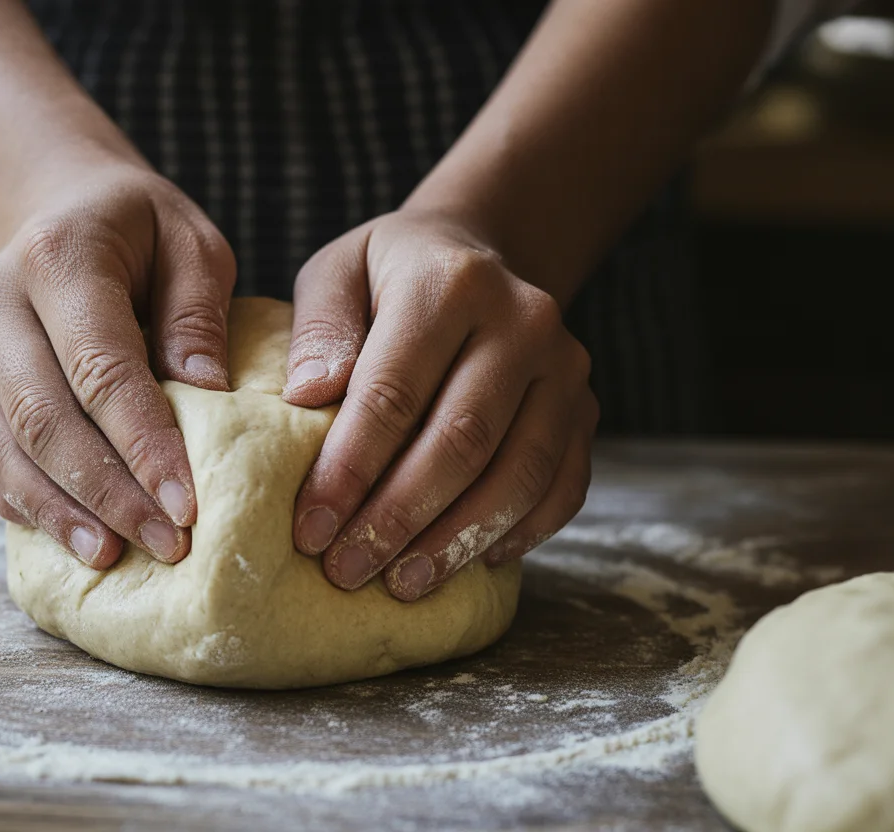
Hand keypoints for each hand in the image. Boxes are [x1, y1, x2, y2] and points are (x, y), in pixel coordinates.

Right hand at [0, 164, 235, 568]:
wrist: (58, 211)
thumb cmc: (140, 232)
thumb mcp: (192, 244)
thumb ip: (198, 312)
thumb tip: (209, 395)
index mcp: (57, 257)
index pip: (100, 368)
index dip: (143, 443)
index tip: (188, 504)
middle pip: (41, 417)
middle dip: (106, 491)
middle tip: (165, 544)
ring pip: (0, 448)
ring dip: (57, 510)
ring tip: (112, 556)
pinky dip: (22, 503)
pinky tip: (69, 536)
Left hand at [282, 208, 597, 599]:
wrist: (479, 252)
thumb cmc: (389, 276)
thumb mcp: (336, 274)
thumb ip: (319, 330)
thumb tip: (307, 398)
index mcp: (451, 284)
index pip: (394, 392)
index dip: (350, 469)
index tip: (310, 529)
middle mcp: (523, 321)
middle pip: (462, 441)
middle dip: (399, 517)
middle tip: (347, 570)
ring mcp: (566, 368)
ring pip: (521, 473)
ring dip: (458, 540)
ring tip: (402, 584)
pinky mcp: (586, 408)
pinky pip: (564, 487)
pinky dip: (521, 533)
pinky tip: (471, 562)